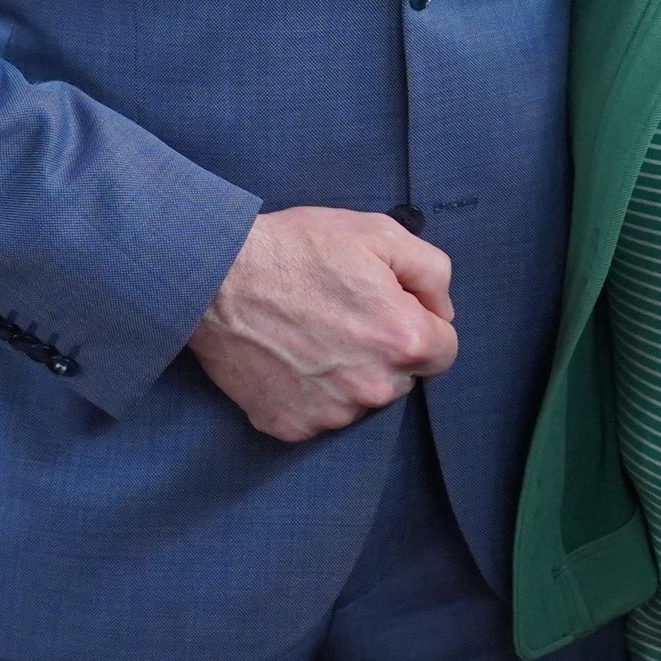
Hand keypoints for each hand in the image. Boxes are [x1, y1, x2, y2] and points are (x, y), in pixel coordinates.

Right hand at [189, 207, 458, 441]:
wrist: (216, 277)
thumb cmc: (298, 249)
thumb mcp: (380, 234)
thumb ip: (431, 273)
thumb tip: (441, 311)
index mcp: (403, 341)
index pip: (444, 352)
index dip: (419, 324)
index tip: (389, 308)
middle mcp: (373, 388)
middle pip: (402, 378)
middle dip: (384, 350)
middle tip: (344, 314)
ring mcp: (330, 414)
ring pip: (360, 399)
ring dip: (348, 374)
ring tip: (312, 333)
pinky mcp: (291, 426)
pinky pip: (318, 415)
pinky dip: (309, 392)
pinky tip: (289, 356)